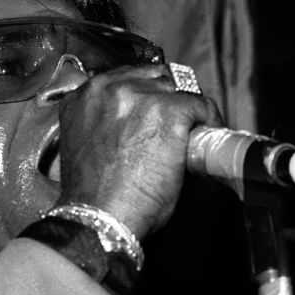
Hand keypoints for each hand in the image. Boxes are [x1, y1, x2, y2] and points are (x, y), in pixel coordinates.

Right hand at [53, 63, 223, 239]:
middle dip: (167, 100)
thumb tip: (129, 125)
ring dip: (186, 111)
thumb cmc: (91, 194)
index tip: (156, 111)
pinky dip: (209, 121)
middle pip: (154, 79)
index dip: (147, 95)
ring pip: (179, 90)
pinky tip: (207, 139)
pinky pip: (201, 105)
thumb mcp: (84, 143)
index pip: (126, 78)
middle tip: (177, 126)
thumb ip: (100, 123)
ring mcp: (140, 96)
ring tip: (194, 134)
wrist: (101, 215)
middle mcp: (109, 88)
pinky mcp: (169, 111)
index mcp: (84, 96)